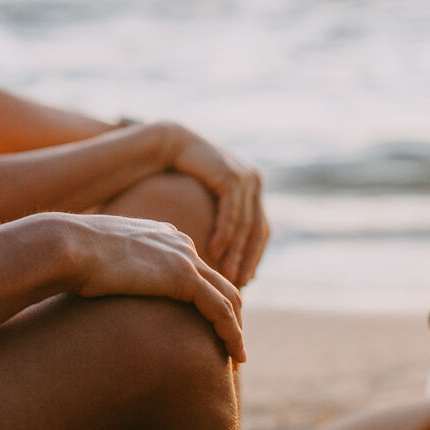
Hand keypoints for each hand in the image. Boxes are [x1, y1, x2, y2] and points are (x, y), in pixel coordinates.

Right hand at [45, 212, 245, 361]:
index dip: (208, 300)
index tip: (209, 328)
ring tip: (238, 358)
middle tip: (231, 346)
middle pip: (220, 283)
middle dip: (231, 316)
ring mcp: (184, 257)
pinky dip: (232, 334)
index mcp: (162, 237)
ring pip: (228, 298)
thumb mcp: (99, 265)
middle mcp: (179, 243)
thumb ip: (114, 276)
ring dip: (236, 329)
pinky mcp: (183, 276)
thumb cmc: (69, 260)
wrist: (66, 246)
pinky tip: (235, 355)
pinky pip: (221, 310)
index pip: (198, 271)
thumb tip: (101, 294)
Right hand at [157, 123, 269, 287]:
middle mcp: (254, 182)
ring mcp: (245, 178)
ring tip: (227, 273)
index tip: (245, 280)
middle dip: (248, 258)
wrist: (169, 145)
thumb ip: (218, 220)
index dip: (254, 256)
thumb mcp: (205, 201)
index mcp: (252, 189)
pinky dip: (224, 234)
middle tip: (240, 283)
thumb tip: (222, 252)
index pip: (260, 230)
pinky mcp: (232, 176)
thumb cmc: (183, 176)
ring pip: (245, 224)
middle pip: (257, 229)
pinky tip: (215, 252)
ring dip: (236, 251)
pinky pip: (231, 212)